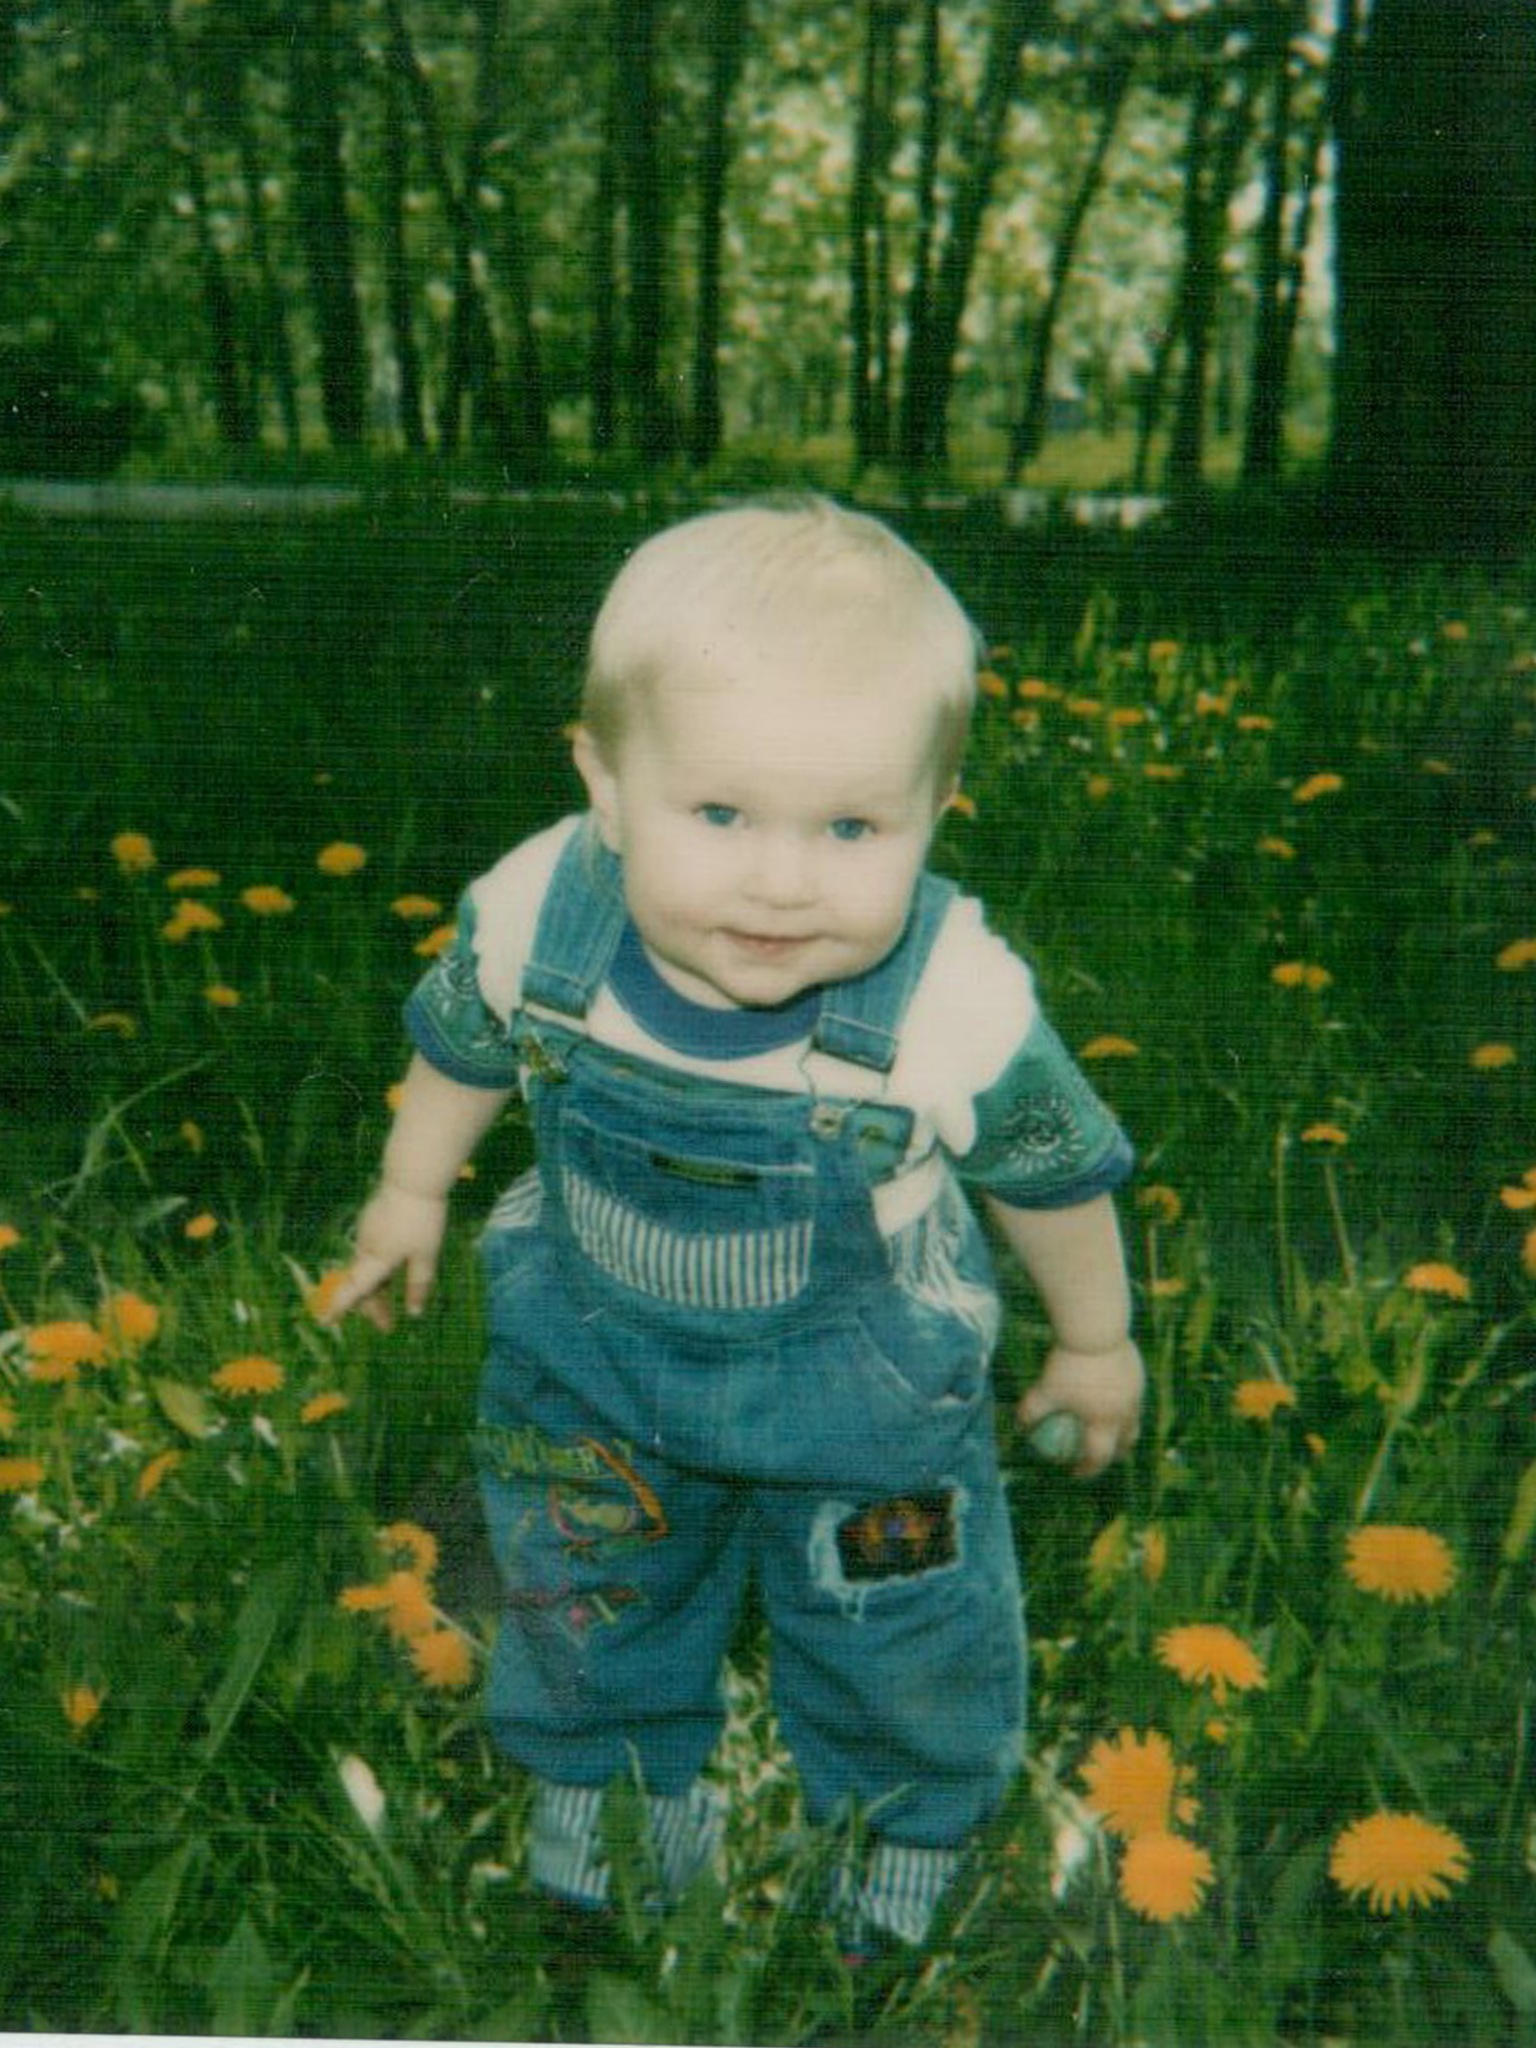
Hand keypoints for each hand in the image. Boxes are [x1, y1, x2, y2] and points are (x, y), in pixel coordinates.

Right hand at [322, 1183, 448, 1329]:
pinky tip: (391, 1270)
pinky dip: (377, 1270)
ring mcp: (367, 1232)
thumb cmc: (422, 1219)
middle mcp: (365, 1247)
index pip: (354, 1290)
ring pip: (366, 1268)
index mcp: (375, 1259)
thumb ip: (418, 1284)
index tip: (326, 1321)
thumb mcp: (426, 1256)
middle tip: (387, 1324)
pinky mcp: (372, 1220)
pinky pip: (370, 1253)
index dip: (340, 1307)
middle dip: (372, 1306)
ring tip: (390, 1303)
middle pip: (362, 1283)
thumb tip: (413, 1312)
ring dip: (376, 1289)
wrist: (413, 1178)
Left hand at [1017, 1338, 1143, 1477]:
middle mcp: (1126, 1412)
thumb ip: (1031, 1411)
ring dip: (1123, 1427)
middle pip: (1126, 1441)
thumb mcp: (1044, 1390)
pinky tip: (1109, 1391)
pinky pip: (1132, 1394)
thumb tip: (1019, 1426)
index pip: (1099, 1456)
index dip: (1087, 1468)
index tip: (1075, 1472)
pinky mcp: (1138, 1372)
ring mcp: (1136, 1392)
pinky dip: (1122, 1400)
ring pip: (1133, 1417)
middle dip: (1115, 1452)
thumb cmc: (1068, 1365)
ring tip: (1110, 1426)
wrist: (1096, 1331)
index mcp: (1105, 1422)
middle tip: (1101, 1454)